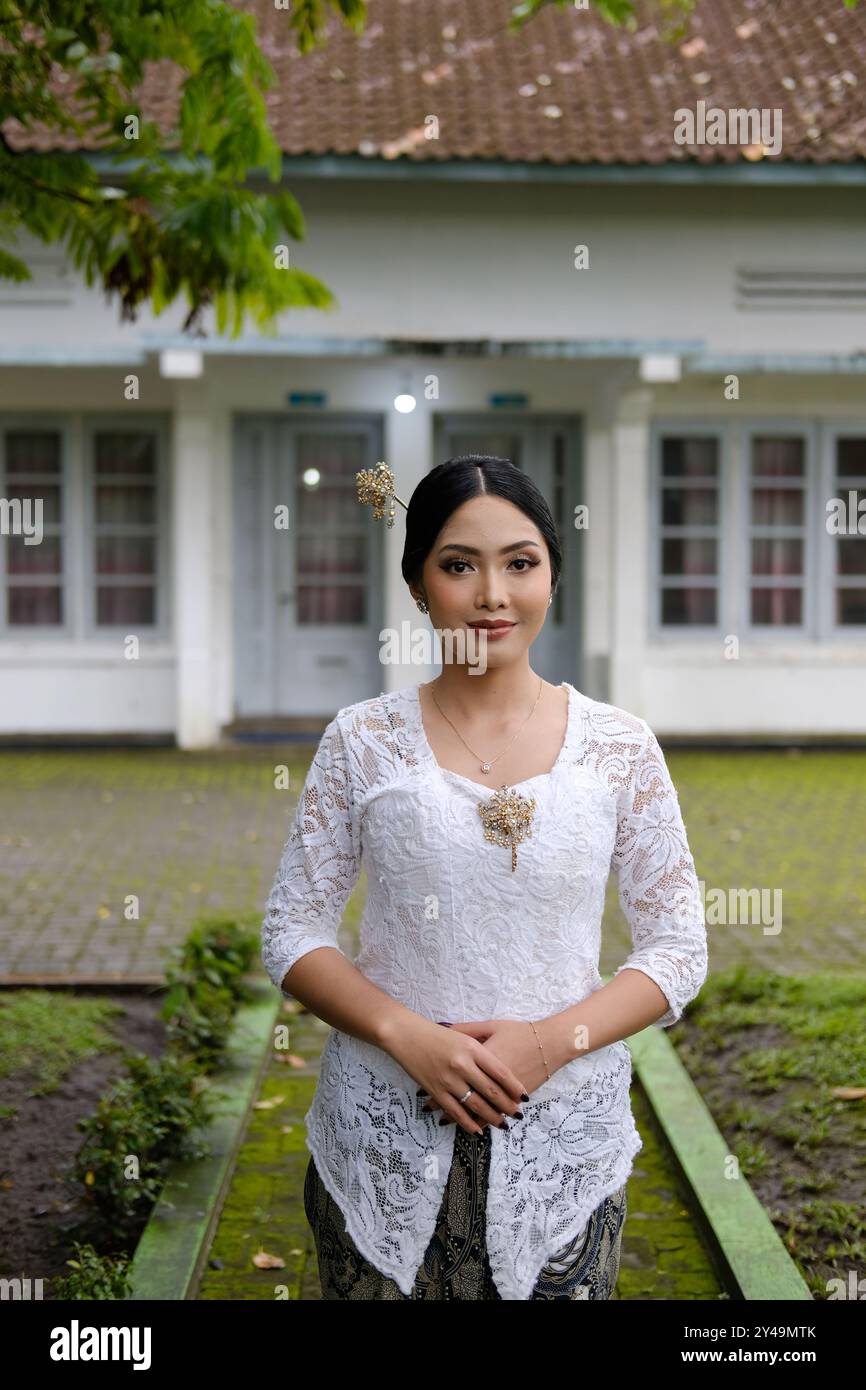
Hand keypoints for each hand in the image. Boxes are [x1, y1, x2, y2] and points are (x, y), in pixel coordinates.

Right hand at [381, 1016, 529, 1135]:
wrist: (406, 1035)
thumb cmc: (437, 1034)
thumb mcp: (465, 1033)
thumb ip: (483, 1045)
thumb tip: (503, 1066)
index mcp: (472, 1048)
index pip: (500, 1072)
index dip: (514, 1087)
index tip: (524, 1097)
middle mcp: (462, 1065)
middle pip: (491, 1091)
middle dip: (507, 1106)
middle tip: (518, 1115)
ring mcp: (448, 1080)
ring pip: (476, 1104)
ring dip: (491, 1117)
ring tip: (503, 1124)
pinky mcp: (435, 1091)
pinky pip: (456, 1112)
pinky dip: (468, 1123)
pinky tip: (478, 1130)